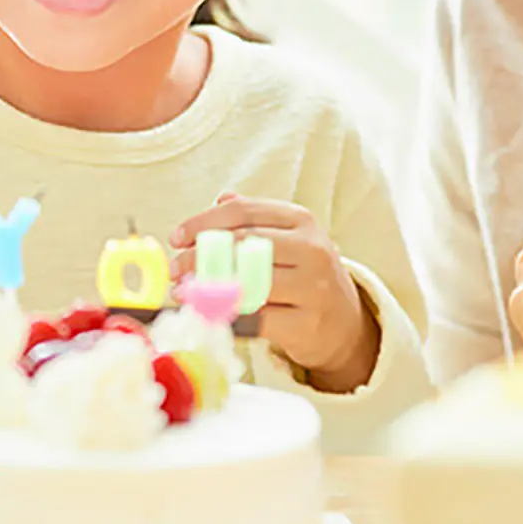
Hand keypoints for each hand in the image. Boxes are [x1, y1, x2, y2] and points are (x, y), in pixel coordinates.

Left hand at [171, 195, 378, 392]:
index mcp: (301, 220)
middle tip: (176, 268)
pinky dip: (227, 316)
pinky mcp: (306, 324)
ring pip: (247, 282)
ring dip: (207, 288)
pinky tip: (210, 314)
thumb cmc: (305, 276)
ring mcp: (313, 288)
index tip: (177, 238)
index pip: (242, 212)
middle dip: (199, 256)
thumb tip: (220, 199)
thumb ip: (254, 218)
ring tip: (186, 292)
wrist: (346, 325)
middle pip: (242, 245)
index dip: (203, 223)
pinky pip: (255, 319)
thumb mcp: (288, 239)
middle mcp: (311, 249)